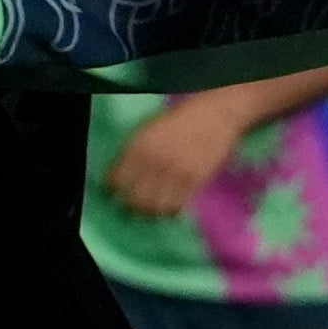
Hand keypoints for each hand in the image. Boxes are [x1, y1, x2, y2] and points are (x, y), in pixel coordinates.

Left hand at [104, 87, 264, 222]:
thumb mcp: (148, 131)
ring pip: (154, 207)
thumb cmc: (179, 121)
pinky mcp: (194, 181)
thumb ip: (133, 153)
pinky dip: (169, 211)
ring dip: (149, 213)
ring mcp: (174, 172)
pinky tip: (168, 209)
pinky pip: (176, 205)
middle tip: (132, 208)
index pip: (116, 179)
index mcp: (137, 145)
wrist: (214, 115)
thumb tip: (121, 178)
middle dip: (130, 206)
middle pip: (134, 198)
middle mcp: (153, 161)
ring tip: (150, 212)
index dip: (113, 190)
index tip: (114, 194)